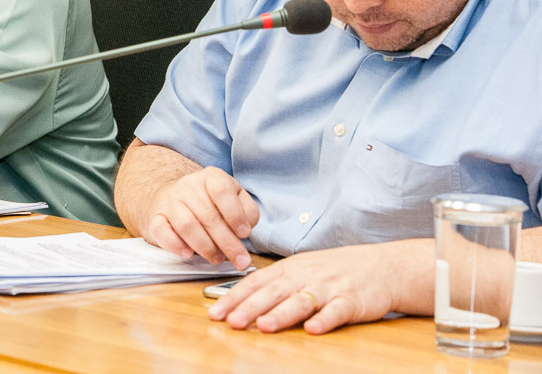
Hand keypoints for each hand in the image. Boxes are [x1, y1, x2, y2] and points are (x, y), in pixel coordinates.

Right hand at [144, 166, 259, 269]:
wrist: (176, 198)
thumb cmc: (212, 203)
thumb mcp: (235, 198)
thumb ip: (247, 211)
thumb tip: (244, 231)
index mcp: (210, 177)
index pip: (221, 190)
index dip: (235, 214)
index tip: (244, 234)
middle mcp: (188, 186)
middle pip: (207, 215)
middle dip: (227, 242)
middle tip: (239, 260)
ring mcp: (170, 201)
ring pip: (186, 225)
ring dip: (205, 246)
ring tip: (217, 258)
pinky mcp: (156, 218)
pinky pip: (161, 231)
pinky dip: (175, 245)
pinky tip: (188, 254)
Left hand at [208, 239, 432, 332]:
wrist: (381, 267)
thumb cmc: (334, 270)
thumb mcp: (301, 270)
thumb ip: (274, 284)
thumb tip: (239, 300)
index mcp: (289, 268)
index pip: (256, 282)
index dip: (234, 297)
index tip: (215, 313)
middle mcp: (306, 276)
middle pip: (274, 292)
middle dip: (251, 307)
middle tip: (232, 322)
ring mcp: (329, 287)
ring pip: (302, 300)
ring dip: (282, 314)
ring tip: (264, 326)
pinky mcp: (352, 301)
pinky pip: (337, 311)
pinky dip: (324, 319)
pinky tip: (313, 329)